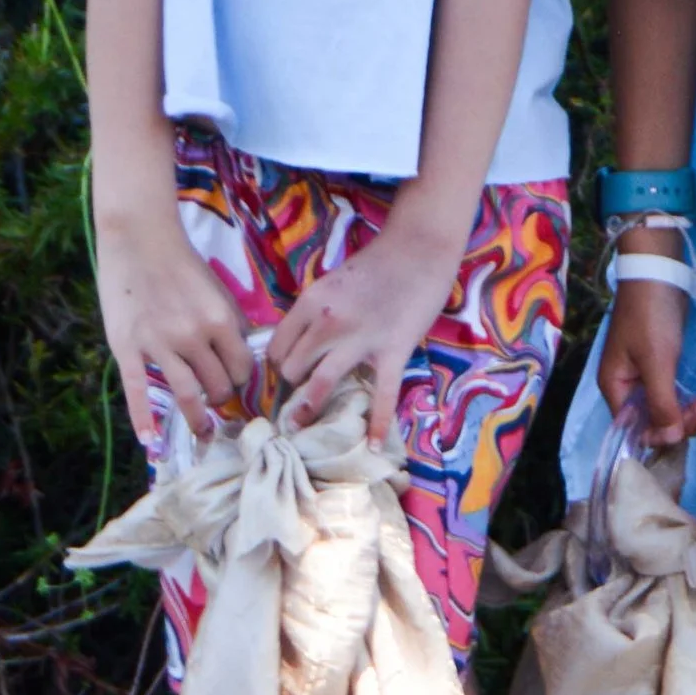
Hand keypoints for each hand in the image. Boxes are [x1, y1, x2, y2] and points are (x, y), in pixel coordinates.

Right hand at [95, 204, 252, 444]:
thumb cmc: (182, 263)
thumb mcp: (218, 291)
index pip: (242, 369)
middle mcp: (193, 336)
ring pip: (186, 395)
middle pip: (217, 386)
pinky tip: (151, 444)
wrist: (139, 239)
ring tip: (204, 432)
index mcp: (221, 321)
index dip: (240, 380)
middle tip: (218, 404)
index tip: (235, 386)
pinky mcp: (128, 348)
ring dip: (198, 419)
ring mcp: (159, 344)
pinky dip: (144, 421)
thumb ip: (230, 325)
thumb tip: (242, 359)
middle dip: (221, 399)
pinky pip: (138, 392)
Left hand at [271, 220, 458, 444]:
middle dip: (293, 385)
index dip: (278, 364)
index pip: (276, 346)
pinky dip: (378, 423)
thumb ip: (313, 313)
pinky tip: (374, 444)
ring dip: (309, 407)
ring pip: (319, 384)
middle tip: (300, 394)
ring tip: (302, 427)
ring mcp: (360, 339)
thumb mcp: (331, 283)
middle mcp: (327, 323)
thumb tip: (300, 345)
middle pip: (292, 368)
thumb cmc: (376, 264)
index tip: (286, 373)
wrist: (419, 250)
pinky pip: (382, 395)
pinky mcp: (393, 352)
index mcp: (309, 302)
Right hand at [596, 252, 695, 452]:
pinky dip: (685, 402)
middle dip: (677, 423)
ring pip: (663, 411)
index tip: (686, 424)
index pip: (633, 429)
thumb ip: (661, 403)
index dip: (660, 434)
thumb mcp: (657, 362)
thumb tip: (669, 440)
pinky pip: (670, 396)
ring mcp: (643, 377)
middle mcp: (625, 387)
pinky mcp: (659, 367)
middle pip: (649, 423)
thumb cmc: (651, 317)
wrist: (658, 272)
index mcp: (614, 388)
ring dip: (685, 415)